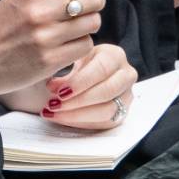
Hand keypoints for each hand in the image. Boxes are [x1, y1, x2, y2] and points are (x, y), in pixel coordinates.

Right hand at [0, 0, 107, 95]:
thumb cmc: (4, 24)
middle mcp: (40, 12)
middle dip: (95, 0)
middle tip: (86, 5)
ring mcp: (46, 37)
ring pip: (94, 23)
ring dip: (88, 24)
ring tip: (72, 26)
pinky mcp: (51, 60)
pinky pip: (86, 45)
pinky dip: (81, 44)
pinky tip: (67, 43)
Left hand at [0, 43, 136, 127]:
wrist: (82, 79)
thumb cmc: (74, 66)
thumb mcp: (69, 62)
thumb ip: (61, 71)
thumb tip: (52, 86)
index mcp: (114, 55)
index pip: (101, 69)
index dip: (79, 82)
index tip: (58, 91)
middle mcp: (126, 74)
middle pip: (106, 91)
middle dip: (77, 101)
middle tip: (53, 104)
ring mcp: (126, 95)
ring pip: (107, 110)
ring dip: (77, 114)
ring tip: (53, 113)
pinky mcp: (121, 113)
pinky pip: (104, 123)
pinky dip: (80, 122)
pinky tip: (61, 118)